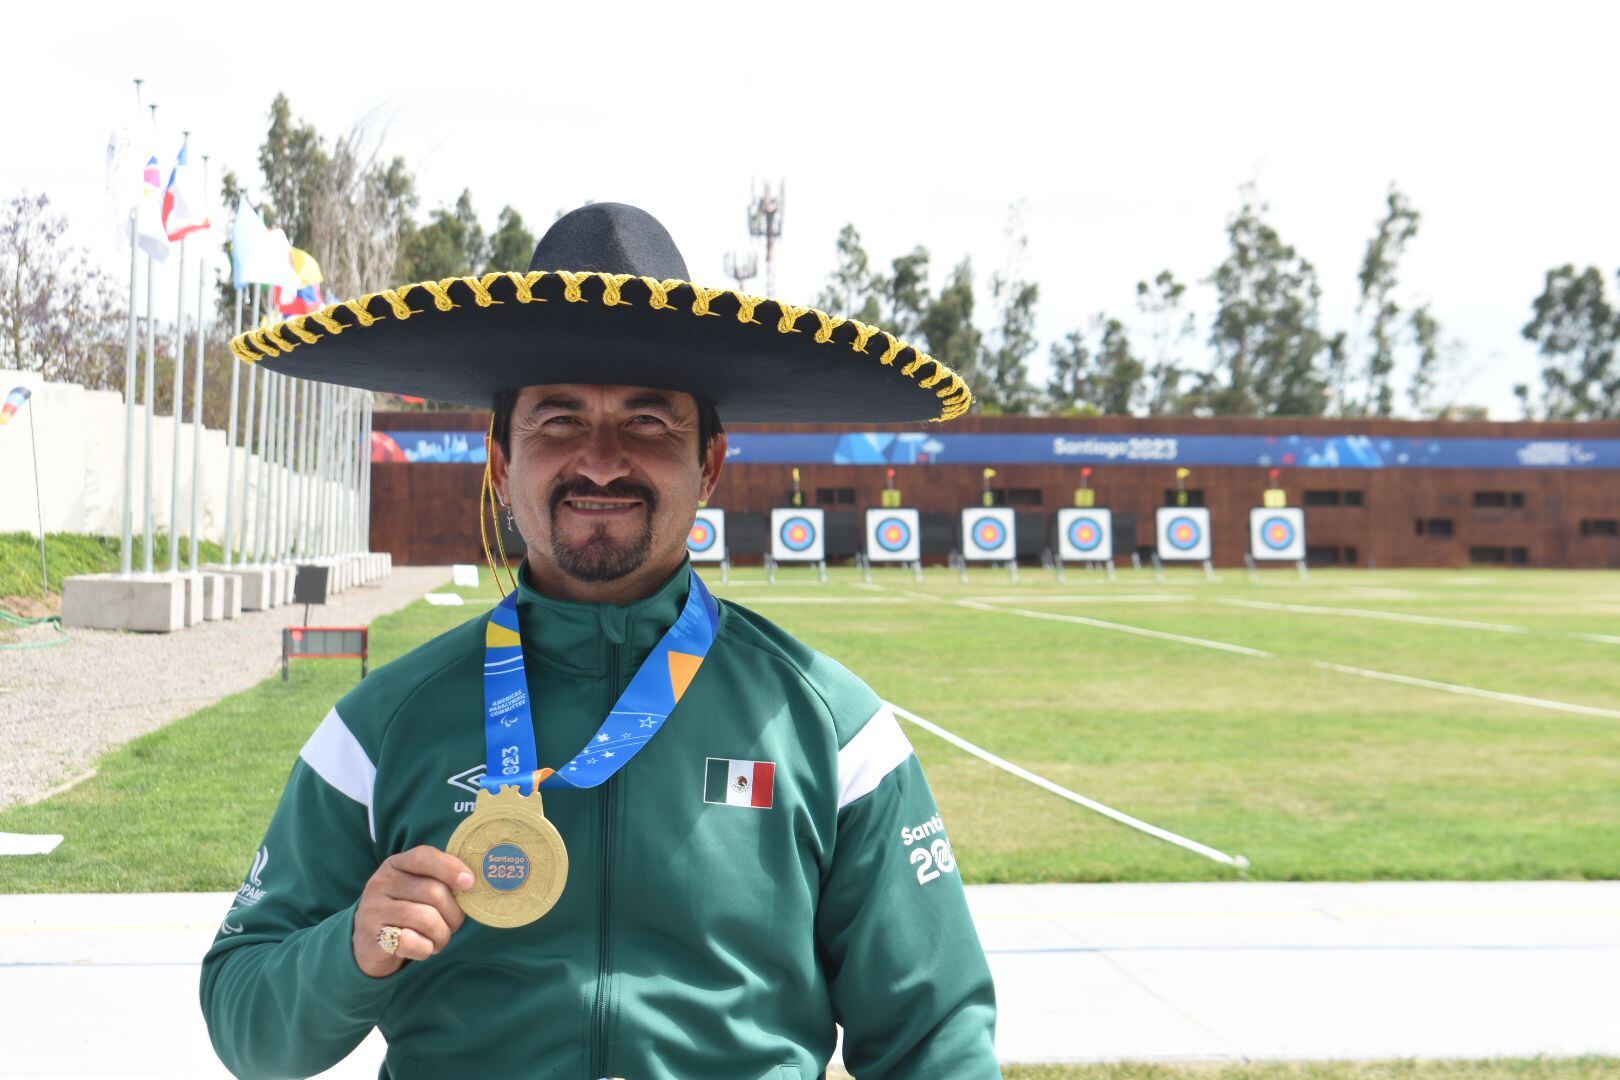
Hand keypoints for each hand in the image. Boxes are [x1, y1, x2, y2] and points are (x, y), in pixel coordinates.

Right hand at [352, 845, 474, 977]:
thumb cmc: (406, 910)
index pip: (424, 857)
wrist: (369, 944)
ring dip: (442, 935)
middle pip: (434, 892)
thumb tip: (470, 881)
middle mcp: (381, 883)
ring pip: (427, 919)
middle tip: (453, 925)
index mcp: (395, 864)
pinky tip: (421, 948)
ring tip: (438, 939)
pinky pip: (413, 943)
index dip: (451, 868)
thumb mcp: (417, 888)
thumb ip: (441, 880)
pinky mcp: (372, 937)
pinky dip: (425, 949)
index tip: (469, 883)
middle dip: (454, 914)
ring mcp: (373, 909)